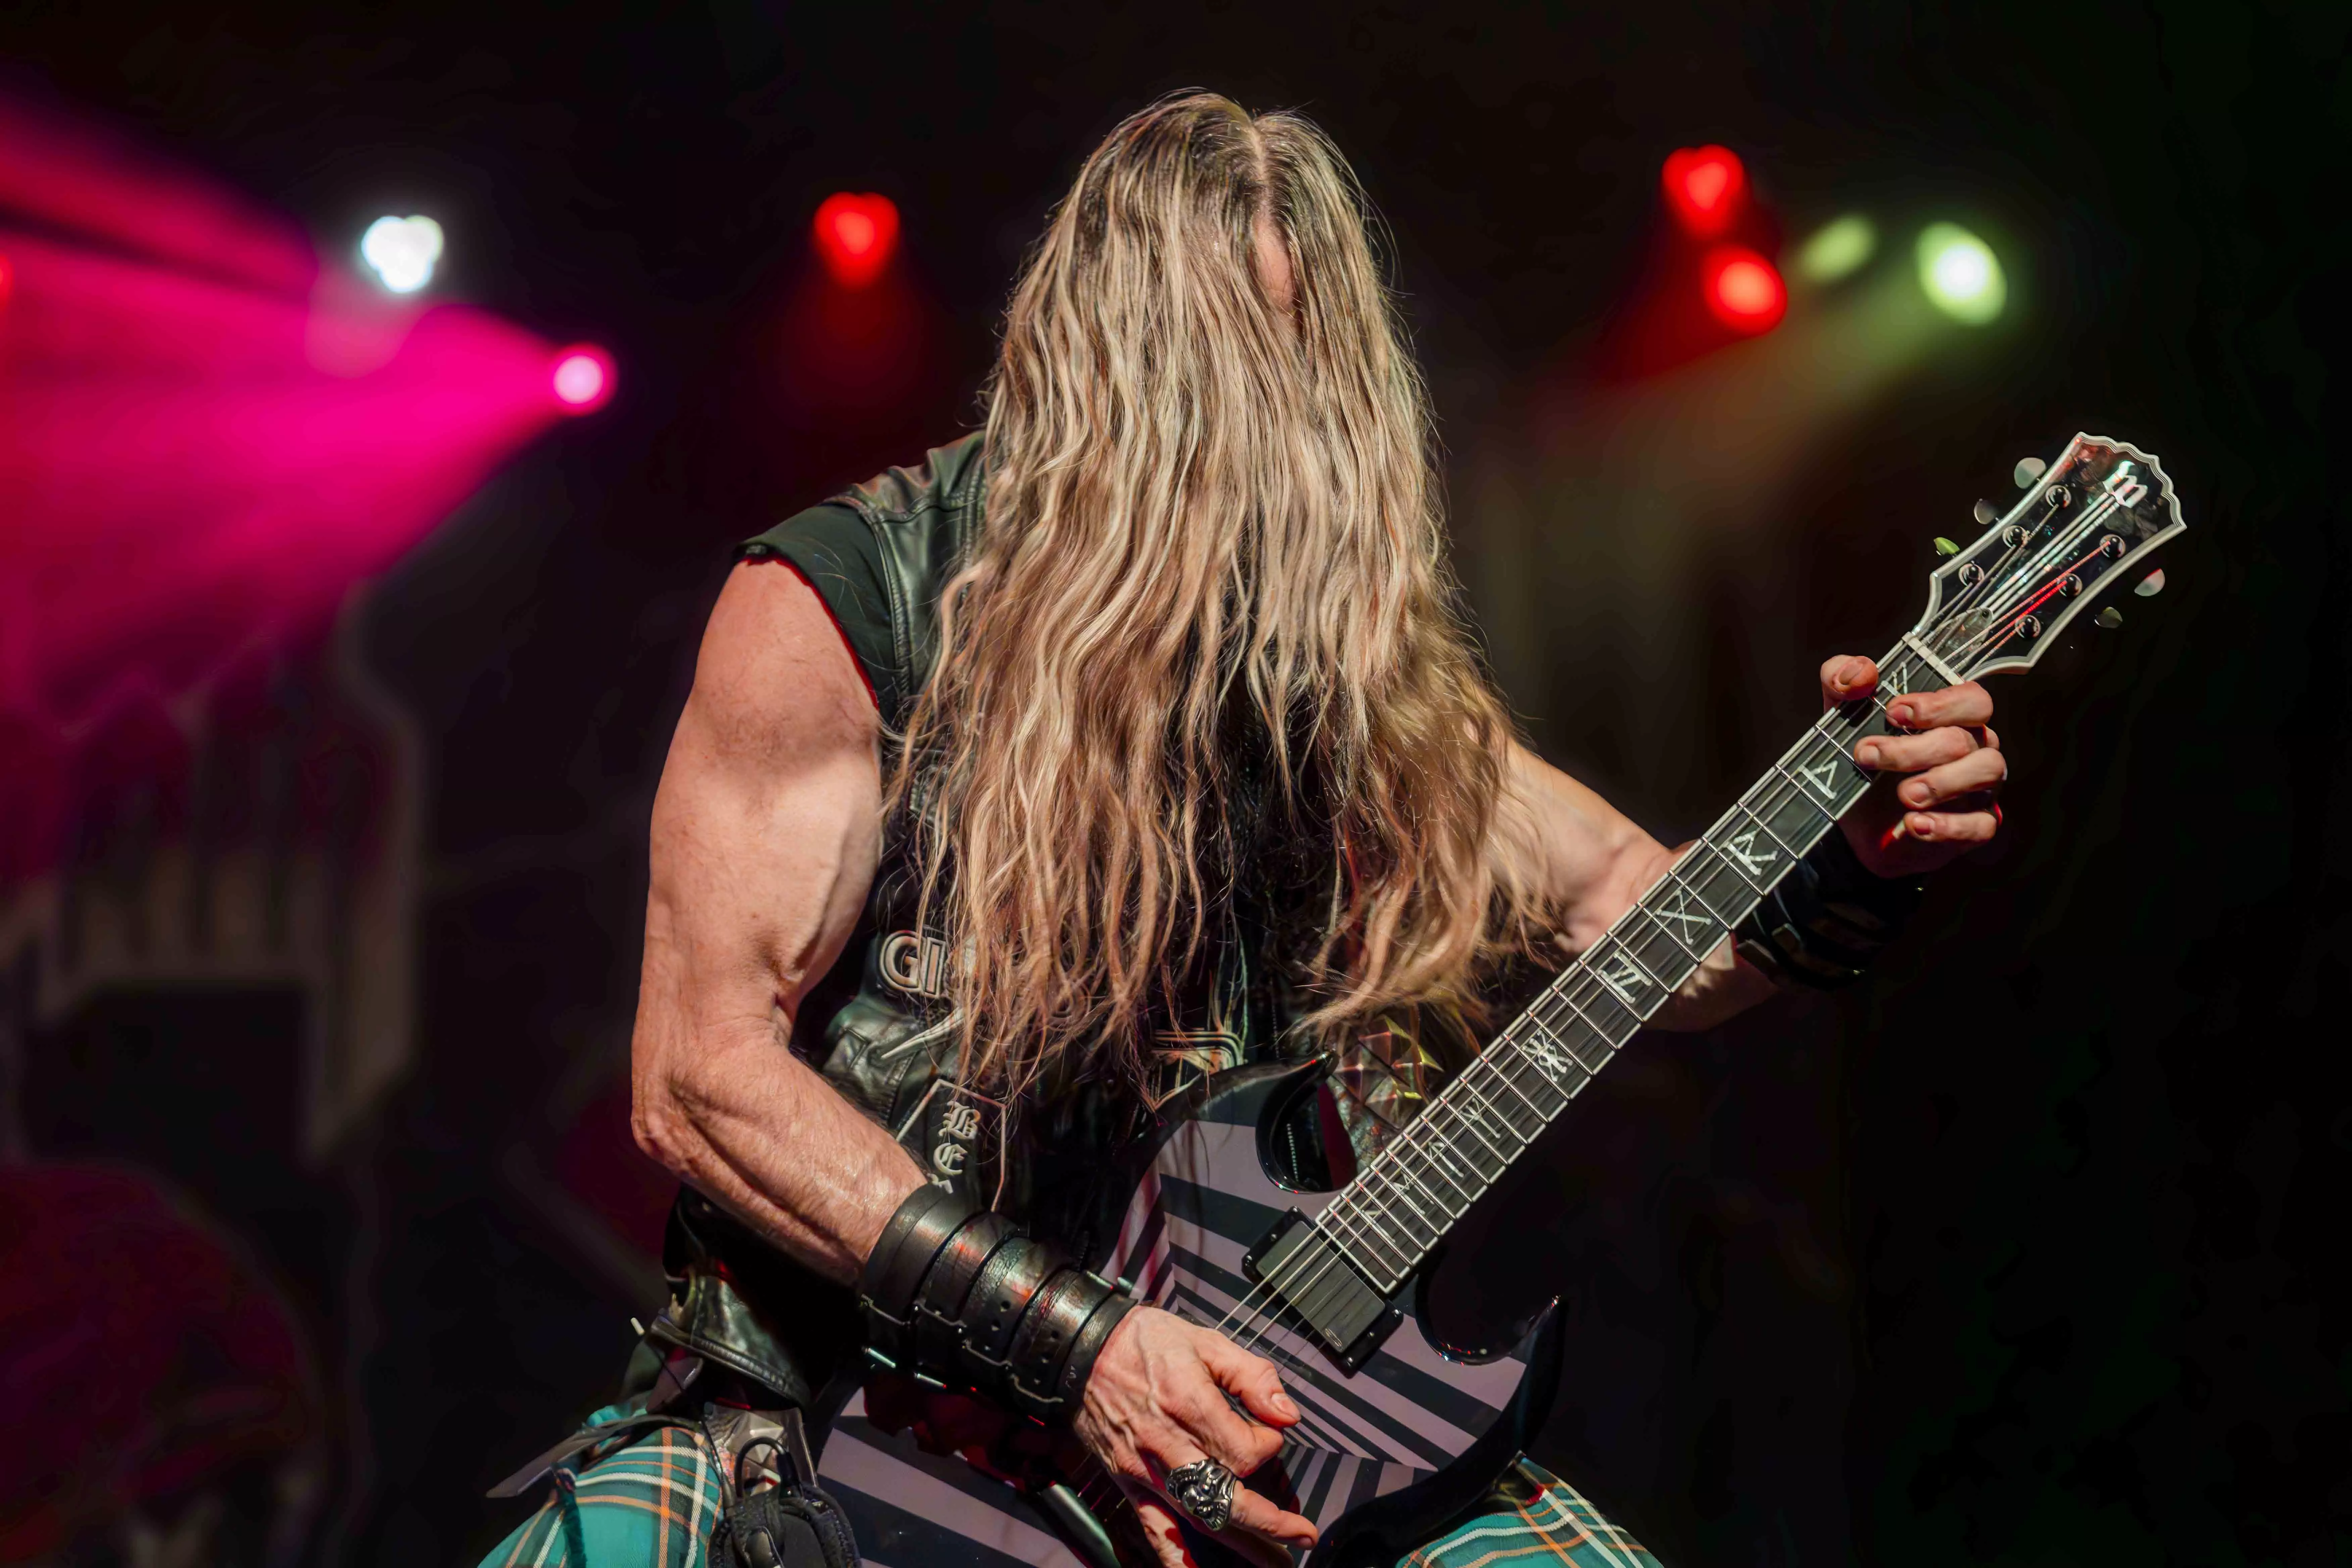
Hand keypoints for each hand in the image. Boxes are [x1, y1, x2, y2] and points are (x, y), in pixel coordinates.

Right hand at [1073, 1306, 1313, 1567]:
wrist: (1081, 1352)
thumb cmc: (1143, 1343)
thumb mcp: (1205, 1341)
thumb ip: (1252, 1376)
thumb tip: (1286, 1413)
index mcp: (1189, 1405)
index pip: (1244, 1452)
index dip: (1268, 1446)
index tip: (1268, 1432)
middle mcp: (1168, 1445)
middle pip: (1228, 1498)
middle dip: (1271, 1523)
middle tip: (1303, 1535)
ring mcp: (1147, 1469)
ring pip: (1200, 1518)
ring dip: (1242, 1545)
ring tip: (1275, 1560)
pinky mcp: (1130, 1481)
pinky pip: (1154, 1529)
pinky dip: (1176, 1559)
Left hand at [1820, 655, 2005, 877]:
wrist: (1856, 826)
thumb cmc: (1862, 764)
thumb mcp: (1841, 719)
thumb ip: (1841, 683)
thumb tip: (1860, 671)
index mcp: (1951, 719)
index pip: (1972, 699)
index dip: (1938, 704)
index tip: (1892, 713)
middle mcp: (1974, 748)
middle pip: (1967, 737)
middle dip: (1918, 747)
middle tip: (1871, 757)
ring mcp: (1980, 788)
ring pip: (1986, 771)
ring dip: (1940, 783)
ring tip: (1904, 795)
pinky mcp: (1975, 826)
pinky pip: (1980, 824)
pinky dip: (1947, 825)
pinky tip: (1914, 824)